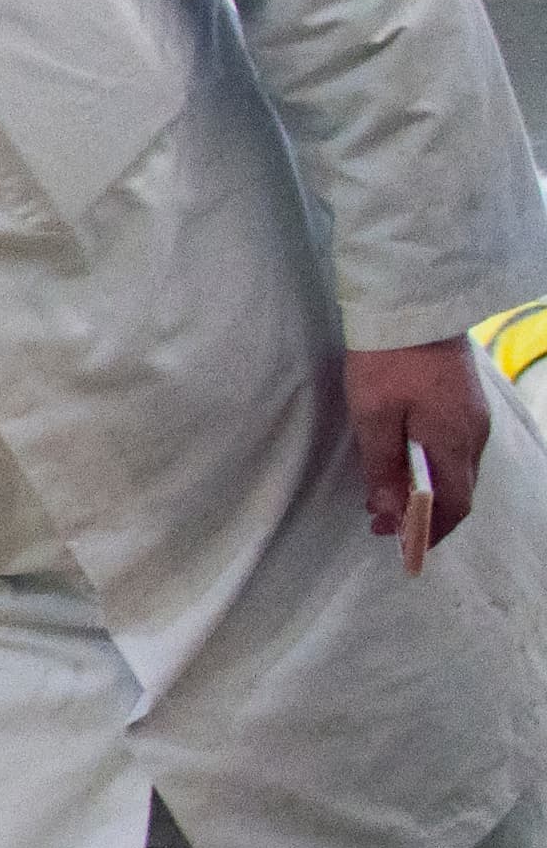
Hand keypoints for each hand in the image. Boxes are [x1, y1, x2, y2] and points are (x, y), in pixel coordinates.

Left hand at [346, 339, 488, 549]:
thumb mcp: (374, 418)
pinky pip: (456, 446)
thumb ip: (382, 468)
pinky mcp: (465, 400)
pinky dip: (434, 465)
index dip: (430, 530)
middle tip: (384, 522)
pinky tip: (406, 462)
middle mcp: (474, 433)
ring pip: (458, 468)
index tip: (399, 542)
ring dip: (429, 489)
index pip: (455, 504)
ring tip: (388, 497)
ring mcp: (474, 415)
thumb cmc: (388, 362)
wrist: (413, 305)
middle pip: (460, 489)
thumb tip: (390, 514)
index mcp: (455, 443)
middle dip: (426, 513)